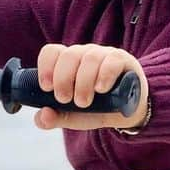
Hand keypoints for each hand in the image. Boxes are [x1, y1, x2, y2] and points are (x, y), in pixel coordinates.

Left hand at [34, 43, 148, 130]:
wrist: (127, 113)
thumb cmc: (97, 109)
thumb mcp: (75, 117)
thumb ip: (56, 118)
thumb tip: (42, 117)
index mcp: (68, 64)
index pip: (52, 52)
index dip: (46, 67)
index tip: (46, 87)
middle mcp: (84, 55)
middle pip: (69, 55)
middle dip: (63, 78)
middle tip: (65, 99)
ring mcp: (104, 55)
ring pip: (90, 58)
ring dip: (83, 81)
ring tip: (83, 102)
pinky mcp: (123, 60)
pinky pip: (112, 61)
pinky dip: (104, 75)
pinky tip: (101, 89)